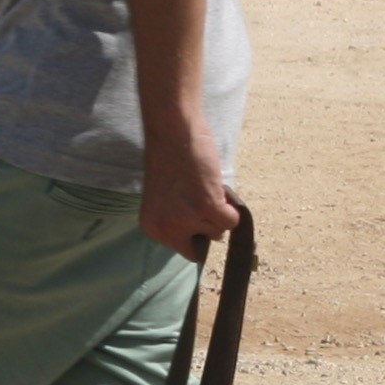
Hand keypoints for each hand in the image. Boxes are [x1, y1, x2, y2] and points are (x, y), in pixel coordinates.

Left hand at [141, 122, 237, 257]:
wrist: (173, 134)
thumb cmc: (168, 159)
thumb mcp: (162, 199)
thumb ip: (175, 218)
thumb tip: (202, 231)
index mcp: (153, 228)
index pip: (184, 250)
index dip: (196, 234)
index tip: (200, 219)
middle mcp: (167, 229)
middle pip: (203, 243)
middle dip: (208, 224)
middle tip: (202, 198)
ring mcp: (188, 219)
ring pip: (219, 231)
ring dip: (220, 211)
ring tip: (208, 189)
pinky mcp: (208, 207)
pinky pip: (232, 221)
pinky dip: (232, 207)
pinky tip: (218, 190)